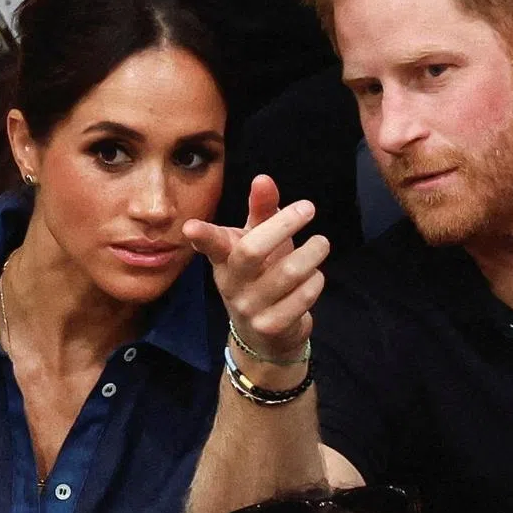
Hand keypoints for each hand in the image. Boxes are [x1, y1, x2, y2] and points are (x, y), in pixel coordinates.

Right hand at [183, 175, 330, 360]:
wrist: (264, 332)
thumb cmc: (260, 273)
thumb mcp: (257, 239)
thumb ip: (261, 209)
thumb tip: (263, 179)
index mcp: (224, 259)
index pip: (210, 244)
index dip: (201, 235)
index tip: (190, 227)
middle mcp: (232, 283)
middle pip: (252, 250)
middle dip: (284, 225)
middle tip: (308, 208)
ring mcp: (250, 308)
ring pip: (288, 272)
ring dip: (312, 252)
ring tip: (321, 244)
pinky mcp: (271, 326)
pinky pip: (303, 297)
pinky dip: (316, 280)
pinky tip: (314, 276)